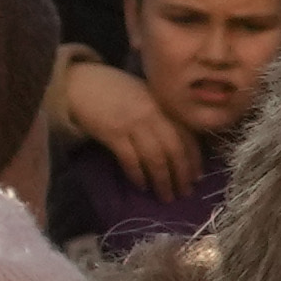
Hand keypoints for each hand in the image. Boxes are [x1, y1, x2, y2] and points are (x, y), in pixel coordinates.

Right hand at [50, 58, 191, 184]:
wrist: (82, 83)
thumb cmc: (114, 89)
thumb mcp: (145, 95)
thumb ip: (162, 114)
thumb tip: (179, 143)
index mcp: (163, 103)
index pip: (186, 134)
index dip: (194, 157)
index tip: (197, 176)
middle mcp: (153, 113)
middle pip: (175, 149)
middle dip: (182, 174)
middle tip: (185, 193)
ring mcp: (133, 123)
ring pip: (156, 157)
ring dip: (163, 181)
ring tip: (166, 197)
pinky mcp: (113, 133)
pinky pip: (131, 160)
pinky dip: (138, 175)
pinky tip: (142, 186)